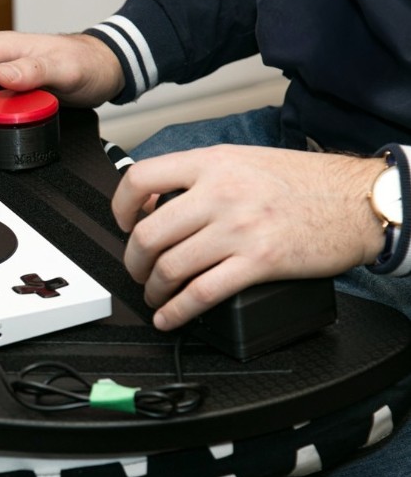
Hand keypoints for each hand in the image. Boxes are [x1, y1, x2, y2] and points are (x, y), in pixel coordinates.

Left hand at [111, 145, 386, 330]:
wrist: (356, 200)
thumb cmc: (302, 181)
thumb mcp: (243, 160)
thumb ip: (200, 176)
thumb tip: (158, 202)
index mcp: (212, 163)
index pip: (142, 178)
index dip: (120, 206)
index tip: (122, 223)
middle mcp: (220, 193)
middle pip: (148, 232)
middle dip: (133, 260)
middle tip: (137, 269)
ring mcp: (238, 228)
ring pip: (170, 266)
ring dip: (153, 289)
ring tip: (155, 294)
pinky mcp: (258, 262)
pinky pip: (201, 293)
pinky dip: (177, 311)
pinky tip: (170, 317)